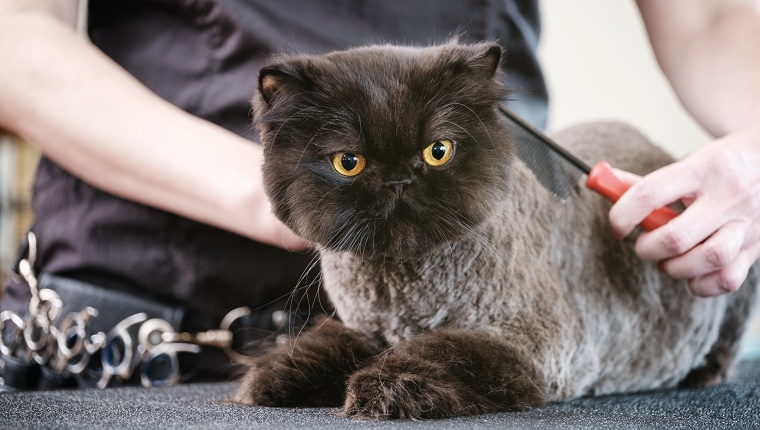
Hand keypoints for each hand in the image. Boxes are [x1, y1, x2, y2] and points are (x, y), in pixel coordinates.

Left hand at [609, 126, 759, 296]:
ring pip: (707, 260)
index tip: (616, 226)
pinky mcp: (759, 247)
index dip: (623, 214)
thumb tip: (603, 185)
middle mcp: (729, 195)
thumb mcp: (691, 162)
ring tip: (666, 261)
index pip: (650, 193)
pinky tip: (692, 273)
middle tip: (644, 246)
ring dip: (675, 268)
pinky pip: (727, 278)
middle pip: (676, 237)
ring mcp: (748, 223)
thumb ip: (648, 181)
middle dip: (647, 248)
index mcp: (705, 168)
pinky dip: (702, 284)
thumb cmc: (725, 165)